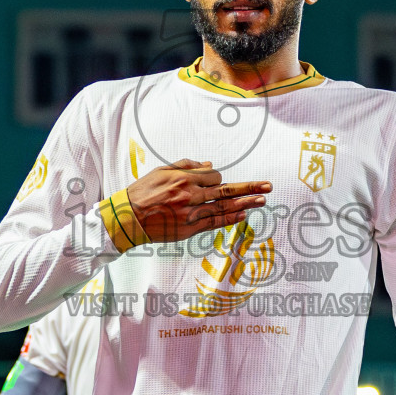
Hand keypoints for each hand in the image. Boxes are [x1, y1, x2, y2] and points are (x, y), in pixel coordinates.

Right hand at [126, 159, 269, 241]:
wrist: (127, 218)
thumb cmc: (142, 192)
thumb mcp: (161, 171)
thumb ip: (186, 166)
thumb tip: (209, 165)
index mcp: (183, 178)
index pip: (213, 176)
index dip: (217, 178)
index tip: (216, 181)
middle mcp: (190, 195)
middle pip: (226, 190)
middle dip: (249, 187)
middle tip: (268, 186)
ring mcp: (191, 213)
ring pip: (224, 207)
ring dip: (246, 203)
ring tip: (262, 200)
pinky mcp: (189, 229)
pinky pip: (214, 223)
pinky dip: (230, 218)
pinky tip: (243, 214)